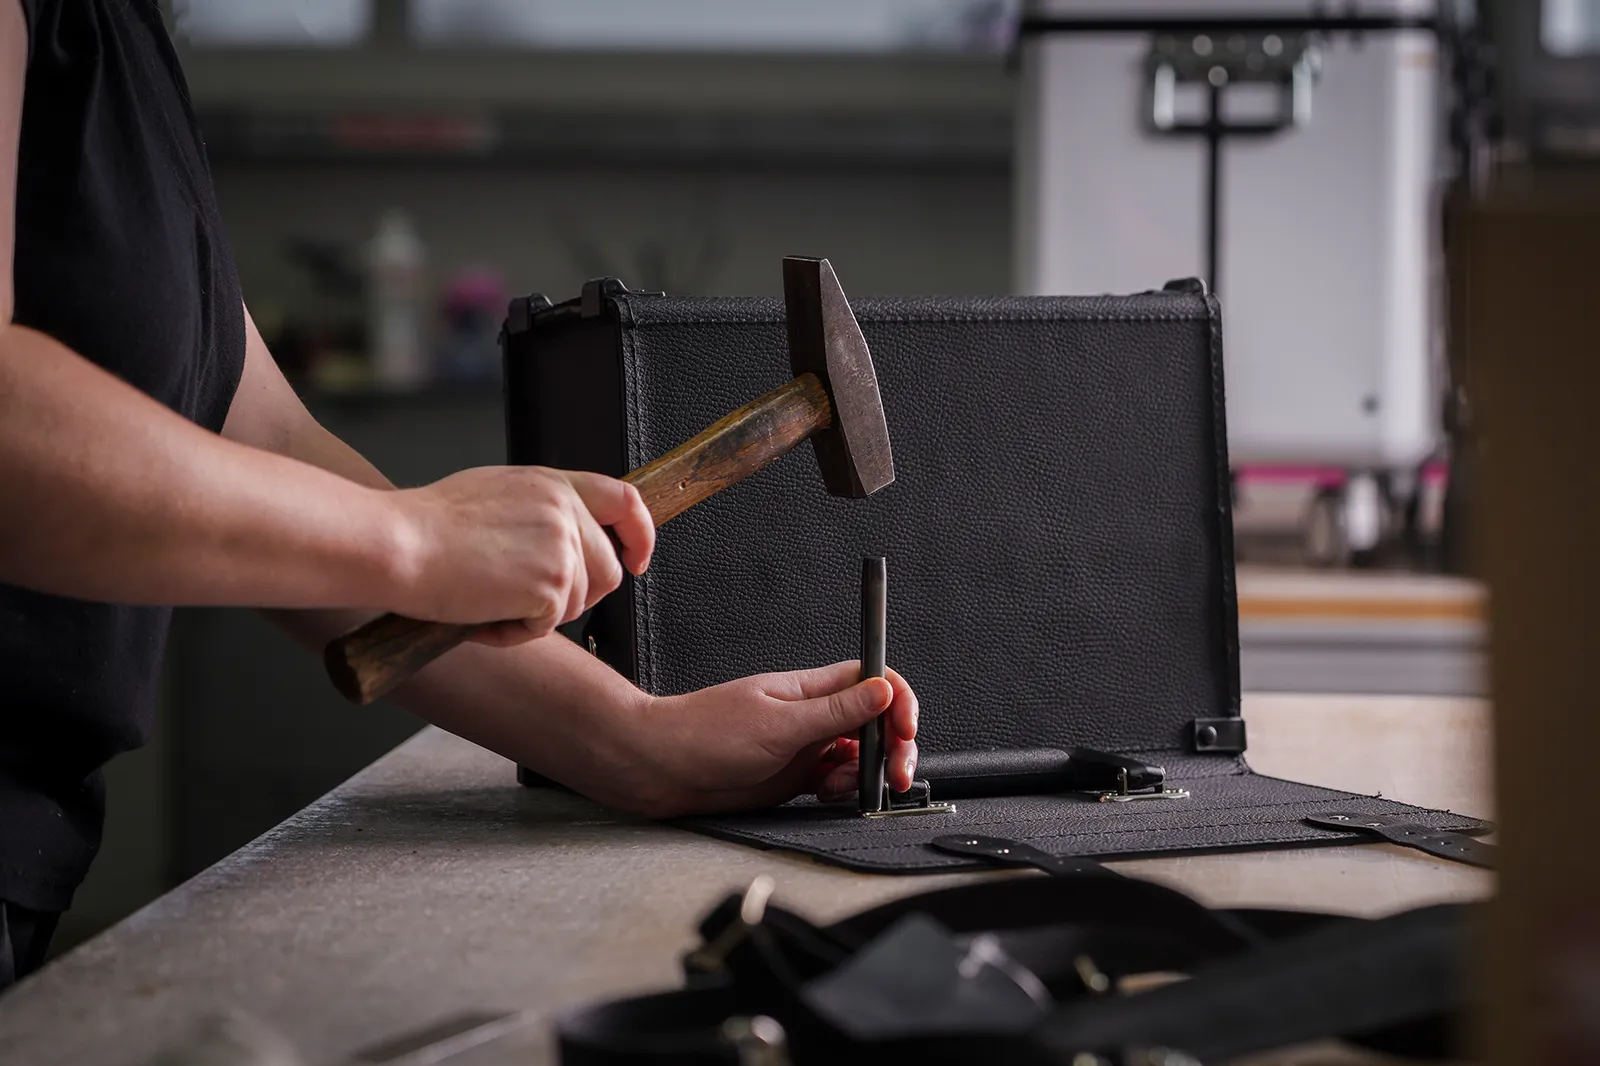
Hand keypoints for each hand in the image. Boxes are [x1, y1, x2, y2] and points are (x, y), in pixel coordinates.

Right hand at [389, 466, 652, 643]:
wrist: (398, 544)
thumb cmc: (427, 526)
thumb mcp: (495, 495)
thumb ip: (538, 511)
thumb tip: (560, 541)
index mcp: (552, 484)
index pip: (625, 501)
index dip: (639, 535)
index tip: (636, 559)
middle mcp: (565, 510)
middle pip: (607, 572)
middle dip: (571, 597)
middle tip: (522, 602)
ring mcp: (563, 547)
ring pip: (577, 604)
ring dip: (535, 617)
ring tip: (487, 602)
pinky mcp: (551, 583)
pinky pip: (547, 626)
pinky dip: (513, 633)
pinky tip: (480, 615)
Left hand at [585, 661, 918, 817]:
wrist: (662, 768)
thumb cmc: (704, 734)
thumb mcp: (778, 723)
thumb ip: (835, 711)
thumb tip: (882, 690)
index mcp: (811, 688)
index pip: (873, 680)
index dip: (897, 702)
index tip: (905, 729)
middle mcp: (812, 714)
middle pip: (874, 722)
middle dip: (892, 747)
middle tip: (896, 774)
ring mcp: (804, 745)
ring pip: (858, 755)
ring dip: (864, 773)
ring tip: (842, 785)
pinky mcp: (794, 775)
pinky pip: (835, 780)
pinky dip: (841, 790)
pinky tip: (826, 793)